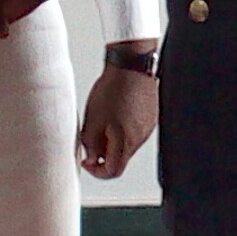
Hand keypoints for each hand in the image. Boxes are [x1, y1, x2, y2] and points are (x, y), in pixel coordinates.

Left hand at [77, 61, 157, 178]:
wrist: (132, 64)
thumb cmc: (113, 87)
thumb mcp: (93, 118)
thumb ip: (91, 143)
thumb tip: (91, 158)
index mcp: (126, 142)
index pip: (113, 171)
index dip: (96, 171)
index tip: (87, 162)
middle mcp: (140, 138)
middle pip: (121, 158)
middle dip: (103, 153)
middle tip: (91, 139)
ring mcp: (147, 126)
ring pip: (127, 144)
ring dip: (113, 140)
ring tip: (102, 120)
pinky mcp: (150, 116)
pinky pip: (134, 130)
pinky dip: (122, 128)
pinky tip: (114, 111)